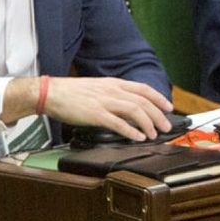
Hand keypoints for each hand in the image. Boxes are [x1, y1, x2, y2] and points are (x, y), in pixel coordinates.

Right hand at [8, 76, 172, 140]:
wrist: (51, 93)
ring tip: (153, 134)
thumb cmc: (72, 92)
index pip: (143, 88)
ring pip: (134, 111)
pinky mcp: (95, 114)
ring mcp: (104, 101)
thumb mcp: (97, 88)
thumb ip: (113, 94)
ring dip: (147, 123)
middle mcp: (112, 90)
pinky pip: (117, 123)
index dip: (158, 98)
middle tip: (166, 126)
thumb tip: (128, 105)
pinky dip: (130, 130)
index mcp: (113, 83)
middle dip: (158, 115)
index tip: (168, 107)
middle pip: (143, 101)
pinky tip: (137, 137)